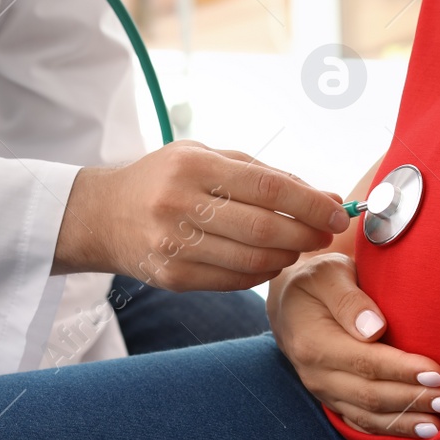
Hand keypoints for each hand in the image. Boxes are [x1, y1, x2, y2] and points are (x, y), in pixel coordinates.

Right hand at [54, 142, 350, 291]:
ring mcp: (172, 245)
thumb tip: (327, 197)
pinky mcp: (172, 277)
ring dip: (286, 258)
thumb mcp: (205, 158)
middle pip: (264, 229)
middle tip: (324, 235)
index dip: (311, 203)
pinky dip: (260, 275)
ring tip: (296, 248)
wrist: (102, 215)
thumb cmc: (165, 179)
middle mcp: (179, 205)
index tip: (338, 213)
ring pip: (252, 261)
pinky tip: (268, 263)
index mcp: (192, 167)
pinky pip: (233, 282)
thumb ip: (263, 174)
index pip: (268, 188)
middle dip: (305, 234)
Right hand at [267, 253, 439, 438]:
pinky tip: (419, 432)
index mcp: (315, 342)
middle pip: (370, 395)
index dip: (402, 371)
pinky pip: (361, 423)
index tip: (438, 374)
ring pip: (367, 416)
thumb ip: (349, 298)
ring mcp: (323, 392)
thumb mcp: (328, 273)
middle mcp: (316, 374)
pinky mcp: (333, 401)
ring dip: (406, 423)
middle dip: (413, 400)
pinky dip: (391, 431)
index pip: (365, 362)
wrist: (289, 304)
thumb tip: (375, 328)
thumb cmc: (316, 282)